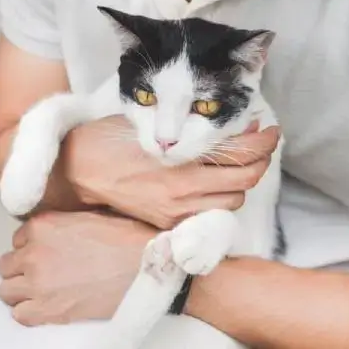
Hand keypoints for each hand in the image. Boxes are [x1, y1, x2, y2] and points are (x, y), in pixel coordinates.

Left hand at [0, 211, 156, 325]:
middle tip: (43, 270)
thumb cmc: (124, 239)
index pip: (18, 238)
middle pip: (7, 265)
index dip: (32, 246)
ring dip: (22, 289)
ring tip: (44, 288)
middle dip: (22, 267)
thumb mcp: (88, 217)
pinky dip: (29, 310)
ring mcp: (38, 283)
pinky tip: (48, 304)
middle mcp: (34, 253)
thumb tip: (52, 233)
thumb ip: (60, 224)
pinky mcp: (47, 310)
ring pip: (6, 290)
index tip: (45, 251)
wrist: (144, 266)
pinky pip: (19, 314)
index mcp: (44, 225)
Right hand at [64, 116, 279, 228]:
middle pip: (243, 182)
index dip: (262, 143)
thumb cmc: (109, 141)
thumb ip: (195, 129)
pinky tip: (215, 181)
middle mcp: (182, 194)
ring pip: (232, 202)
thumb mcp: (152, 125)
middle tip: (261, 143)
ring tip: (235, 161)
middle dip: (260, 161)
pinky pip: (210, 214)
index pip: (237, 157)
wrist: (78, 172)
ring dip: (240, 181)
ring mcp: (176, 213)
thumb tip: (237, 128)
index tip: (270, 131)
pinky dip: (221, 197)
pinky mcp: (168, 224)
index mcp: (178, 165)